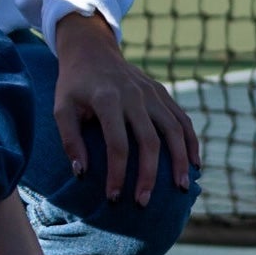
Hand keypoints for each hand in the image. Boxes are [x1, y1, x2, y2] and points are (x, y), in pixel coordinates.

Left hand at [52, 11, 200, 204]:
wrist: (92, 51)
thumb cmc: (73, 86)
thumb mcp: (61, 108)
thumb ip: (69, 140)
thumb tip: (81, 174)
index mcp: (107, 99)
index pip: (117, 144)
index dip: (117, 173)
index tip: (114, 198)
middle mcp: (134, 96)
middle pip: (149, 141)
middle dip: (149, 175)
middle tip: (144, 203)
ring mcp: (152, 93)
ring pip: (174, 131)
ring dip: (179, 161)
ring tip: (180, 189)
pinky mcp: (162, 93)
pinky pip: (182, 119)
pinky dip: (191, 142)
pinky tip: (194, 164)